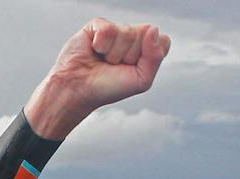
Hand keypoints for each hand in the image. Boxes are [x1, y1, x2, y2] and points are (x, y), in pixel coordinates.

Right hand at [26, 18, 170, 138]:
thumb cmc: (107, 88)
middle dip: (130, 55)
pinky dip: (101, 44)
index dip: (149, 56)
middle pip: (145, 34)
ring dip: (113, 53)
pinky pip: (109, 28)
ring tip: (102, 61)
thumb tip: (152, 28)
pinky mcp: (98, 26)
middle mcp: (133, 38)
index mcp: (147, 50)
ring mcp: (116, 31)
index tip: (133, 69)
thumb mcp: (141, 80)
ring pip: (127, 31)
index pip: (162, 41)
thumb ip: (155, 56)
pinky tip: (93, 51)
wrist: (77, 90)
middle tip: (113, 66)